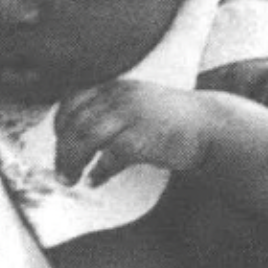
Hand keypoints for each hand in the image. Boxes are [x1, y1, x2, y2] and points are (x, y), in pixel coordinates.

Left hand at [54, 76, 210, 184]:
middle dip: (62, 148)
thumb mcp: (136, 104)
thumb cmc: (169, 119)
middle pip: (76, 122)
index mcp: (115, 87)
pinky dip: (99, 171)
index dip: (60, 122)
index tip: (58, 140)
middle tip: (60, 170)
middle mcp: (120, 98)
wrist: (209, 124)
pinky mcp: (142, 140)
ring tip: (69, 178)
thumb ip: (109, 113)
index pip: (73, 100)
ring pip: (86, 138)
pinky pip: (110, 157)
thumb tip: (78, 139)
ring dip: (72, 161)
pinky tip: (95, 180)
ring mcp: (131, 117)